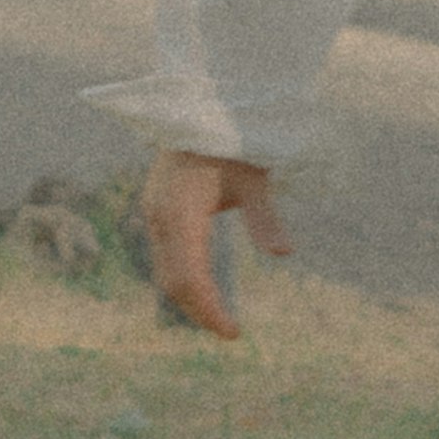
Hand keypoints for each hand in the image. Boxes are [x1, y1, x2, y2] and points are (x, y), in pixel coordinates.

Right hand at [146, 148, 289, 338]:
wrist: (201, 105)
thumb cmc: (232, 139)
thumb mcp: (253, 176)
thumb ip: (264, 216)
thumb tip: (285, 252)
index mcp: (180, 213)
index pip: (190, 278)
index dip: (210, 310)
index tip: (234, 334)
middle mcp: (159, 216)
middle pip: (173, 281)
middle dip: (199, 310)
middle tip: (230, 331)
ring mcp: (153, 212)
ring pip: (165, 270)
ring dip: (190, 296)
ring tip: (219, 315)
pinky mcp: (156, 208)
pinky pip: (165, 254)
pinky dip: (183, 276)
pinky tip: (204, 286)